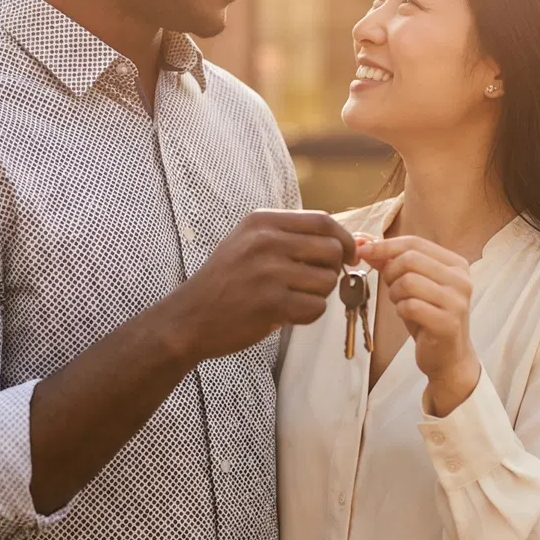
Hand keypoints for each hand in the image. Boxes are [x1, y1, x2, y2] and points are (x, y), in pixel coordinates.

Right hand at [164, 210, 356, 362]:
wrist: (189, 318)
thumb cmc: (224, 282)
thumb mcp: (247, 243)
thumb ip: (289, 237)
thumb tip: (344, 241)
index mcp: (261, 222)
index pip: (322, 221)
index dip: (344, 238)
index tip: (349, 254)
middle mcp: (265, 241)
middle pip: (331, 250)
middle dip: (332, 270)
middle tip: (314, 283)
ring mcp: (269, 272)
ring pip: (327, 281)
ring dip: (318, 295)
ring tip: (291, 299)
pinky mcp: (271, 303)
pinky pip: (316, 308)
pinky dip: (307, 315)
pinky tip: (285, 315)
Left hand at [360, 234, 479, 414]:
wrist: (448, 357)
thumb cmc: (428, 317)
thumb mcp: (410, 285)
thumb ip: (391, 262)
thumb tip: (363, 242)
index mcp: (455, 264)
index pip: (414, 243)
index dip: (384, 245)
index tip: (362, 250)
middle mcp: (461, 279)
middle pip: (410, 259)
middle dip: (389, 272)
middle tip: (390, 288)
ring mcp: (457, 301)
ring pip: (408, 281)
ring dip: (395, 293)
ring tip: (401, 304)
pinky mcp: (448, 322)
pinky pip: (410, 306)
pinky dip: (401, 310)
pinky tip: (408, 316)